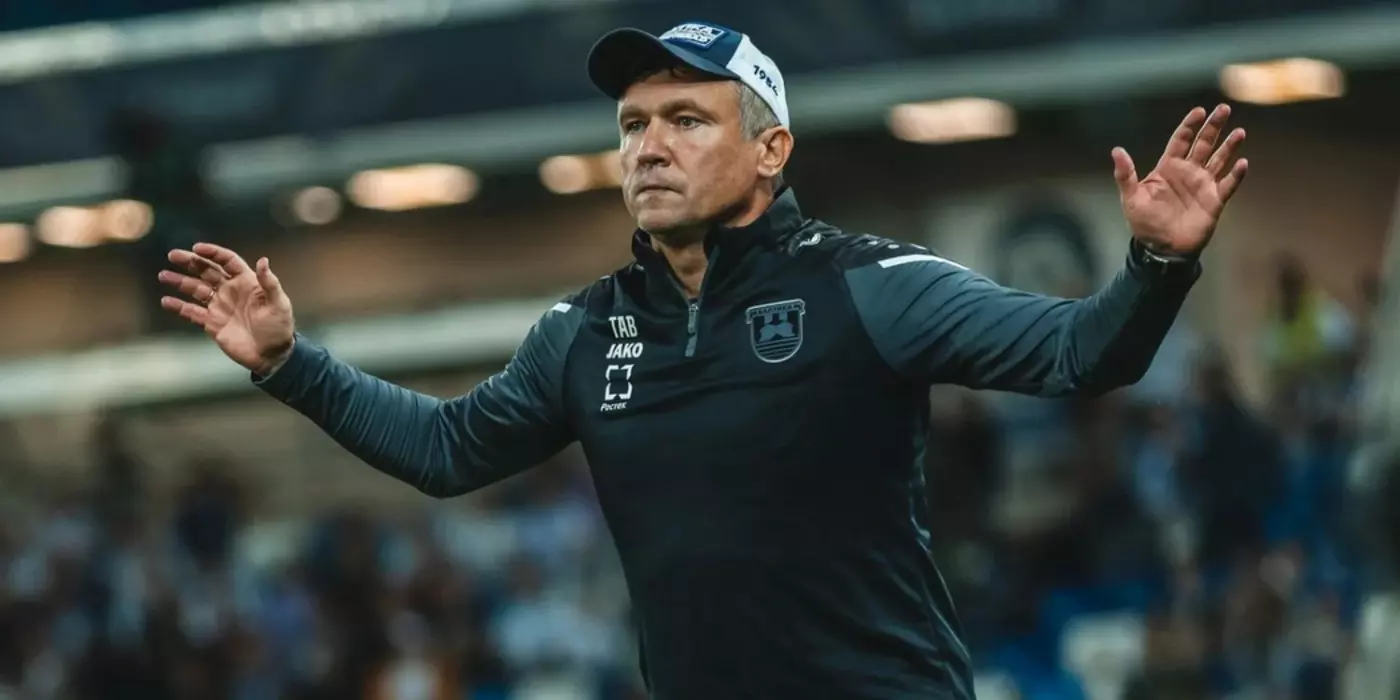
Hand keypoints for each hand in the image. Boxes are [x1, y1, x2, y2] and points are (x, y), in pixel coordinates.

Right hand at [158, 242, 295, 375]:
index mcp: (246, 282)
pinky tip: (166, 301)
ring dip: (180, 281)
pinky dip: (179, 306)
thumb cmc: (278, 327)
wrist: (271, 355)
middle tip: (173, 255)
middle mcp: (230, 291)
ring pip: (196, 289)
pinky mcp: (212, 323)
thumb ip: (270, 283)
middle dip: (190, 262)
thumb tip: (263, 260)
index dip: (213, 253)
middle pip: (207, 271)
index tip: (197, 248)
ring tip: (163, 275)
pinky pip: (192, 312)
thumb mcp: (279, 303)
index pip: (227, 261)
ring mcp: (219, 306)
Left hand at [1112, 104, 1248, 257]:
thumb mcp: (1131, 198)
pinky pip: (1228, 184)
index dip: (1190, 125)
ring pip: (1219, 159)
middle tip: (1223, 109)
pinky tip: (1242, 163)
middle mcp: (1188, 172)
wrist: (1162, 249)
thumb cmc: (1145, 224)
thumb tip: (1116, 150)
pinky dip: (1236, 174)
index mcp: (1168, 168)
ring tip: (1239, 132)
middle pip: (1203, 144)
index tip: (1199, 111)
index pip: (1181, 140)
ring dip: (1229, 146)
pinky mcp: (1215, 200)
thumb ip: (1125, 174)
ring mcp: (1203, 185)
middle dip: (1213, 126)